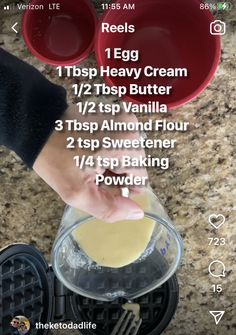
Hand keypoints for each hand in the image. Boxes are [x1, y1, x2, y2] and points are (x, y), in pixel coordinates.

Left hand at [33, 105, 147, 221]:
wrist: (37, 126)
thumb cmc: (54, 158)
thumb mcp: (78, 193)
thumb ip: (109, 208)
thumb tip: (137, 212)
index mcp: (126, 145)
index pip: (140, 182)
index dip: (119, 189)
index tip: (97, 183)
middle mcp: (131, 128)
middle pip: (135, 168)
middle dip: (115, 175)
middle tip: (90, 171)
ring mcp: (124, 118)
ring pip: (129, 157)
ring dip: (111, 164)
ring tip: (89, 159)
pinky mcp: (117, 115)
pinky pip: (122, 144)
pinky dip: (108, 151)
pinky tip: (91, 149)